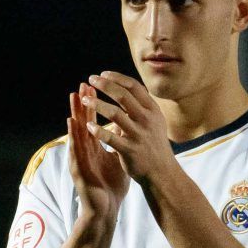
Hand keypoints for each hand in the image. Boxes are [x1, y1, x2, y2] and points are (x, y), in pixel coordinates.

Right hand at [67, 83, 128, 224]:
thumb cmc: (110, 185)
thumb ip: (119, 142)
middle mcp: (85, 150)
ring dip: (75, 115)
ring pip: (76, 133)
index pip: (93, 122)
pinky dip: (74, 137)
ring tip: (73, 99)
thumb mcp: (117, 159)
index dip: (94, 105)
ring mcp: (80, 159)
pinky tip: (73, 125)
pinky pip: (76, 151)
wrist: (105, 208)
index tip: (95, 87)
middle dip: (83, 104)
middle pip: (83, 123)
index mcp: (94, 147)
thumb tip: (125, 126)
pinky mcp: (78, 170)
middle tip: (82, 85)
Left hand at [80, 71, 178, 186]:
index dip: (116, 78)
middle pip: (123, 96)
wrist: (163, 173)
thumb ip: (142, 106)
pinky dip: (98, 131)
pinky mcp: (130, 150)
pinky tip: (88, 126)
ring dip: (97, 104)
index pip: (134, 86)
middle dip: (104, 85)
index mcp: (153, 111)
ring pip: (115, 114)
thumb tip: (126, 87)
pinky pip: (110, 138)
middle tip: (90, 79)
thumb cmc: (154, 145)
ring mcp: (139, 135)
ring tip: (84, 100)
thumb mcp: (155, 122)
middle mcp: (147, 120)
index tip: (102, 74)